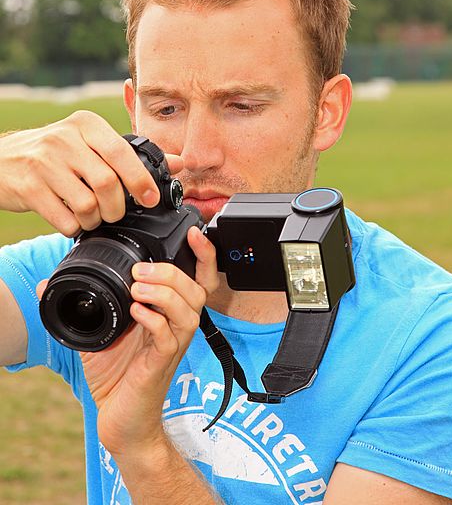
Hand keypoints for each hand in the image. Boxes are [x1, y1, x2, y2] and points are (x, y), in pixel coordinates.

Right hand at [0, 110, 182, 235]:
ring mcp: (43, 162)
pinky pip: (64, 218)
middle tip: (114, 212)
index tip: (150, 199)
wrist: (3, 160)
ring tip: (92, 216)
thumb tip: (179, 163)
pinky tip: (72, 219)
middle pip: (107, 183)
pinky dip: (75, 227)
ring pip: (87, 204)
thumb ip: (133, 155)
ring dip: (96, 219)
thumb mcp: (92, 144)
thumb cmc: (57, 153)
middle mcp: (64, 139)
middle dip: (117, 207)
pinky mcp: (27, 186)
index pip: (122, 153)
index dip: (140, 180)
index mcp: (86, 125)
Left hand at [36, 226, 218, 457]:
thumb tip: (46, 284)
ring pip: (189, 311)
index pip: (198, 280)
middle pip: (197, 290)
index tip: (193, 234)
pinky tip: (136, 312)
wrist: (119, 418)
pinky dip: (154, 321)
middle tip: (141, 271)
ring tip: (138, 287)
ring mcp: (172, 346)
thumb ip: (80, 305)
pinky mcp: (161, 365)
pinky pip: (169, 338)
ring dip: (165, 294)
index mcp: (169, 315)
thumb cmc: (116, 375)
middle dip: (172, 273)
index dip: (204, 256)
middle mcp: (176, 328)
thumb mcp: (98, 331)